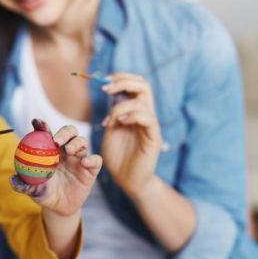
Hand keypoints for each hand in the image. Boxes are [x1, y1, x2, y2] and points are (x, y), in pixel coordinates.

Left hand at [11, 119, 101, 215]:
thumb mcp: (32, 190)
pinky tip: (84, 162)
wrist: (59, 208)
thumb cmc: (43, 194)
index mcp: (50, 151)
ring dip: (76, 143)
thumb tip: (12, 180)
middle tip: (56, 141)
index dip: (42, 126)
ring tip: (69, 150)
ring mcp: (79, 159)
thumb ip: (23, 185)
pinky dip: (92, 159)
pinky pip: (95, 160)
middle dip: (64, 132)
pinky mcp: (91, 169)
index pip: (47, 133)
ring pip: (82, 142)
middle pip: (69, 132)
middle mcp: (66, 151)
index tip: (36, 122)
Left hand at [101, 73, 161, 197]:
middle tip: (106, 89)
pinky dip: (132, 115)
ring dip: (122, 104)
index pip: (136, 84)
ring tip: (109, 120)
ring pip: (143, 101)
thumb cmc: (118, 157)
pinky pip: (148, 118)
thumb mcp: (110, 130)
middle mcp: (145, 115)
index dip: (122, 77)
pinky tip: (119, 123)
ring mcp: (150, 125)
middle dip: (124, 82)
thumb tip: (110, 94)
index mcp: (135, 111)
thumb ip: (112, 113)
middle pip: (144, 85)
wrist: (127, 180)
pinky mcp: (153, 138)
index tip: (104, 81)